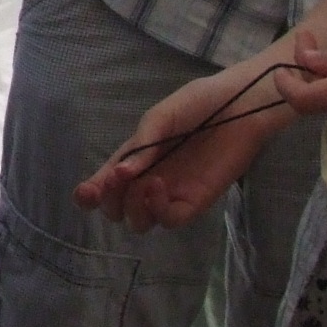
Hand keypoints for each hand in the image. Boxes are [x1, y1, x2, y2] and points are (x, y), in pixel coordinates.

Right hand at [77, 59, 295, 231]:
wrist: (239, 105)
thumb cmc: (199, 103)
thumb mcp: (162, 115)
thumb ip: (142, 144)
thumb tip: (120, 174)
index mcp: (134, 158)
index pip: (104, 185)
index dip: (90, 195)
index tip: (86, 194)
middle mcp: (148, 180)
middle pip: (117, 210)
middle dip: (110, 201)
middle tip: (117, 179)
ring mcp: (172, 193)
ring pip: (140, 222)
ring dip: (133, 208)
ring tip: (145, 183)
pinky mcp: (196, 202)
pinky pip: (169, 220)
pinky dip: (158, 209)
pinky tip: (160, 185)